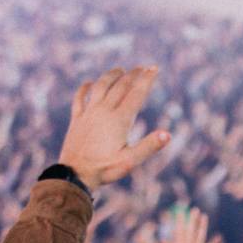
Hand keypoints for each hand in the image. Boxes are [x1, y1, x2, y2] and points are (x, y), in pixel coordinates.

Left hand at [57, 67, 170, 190]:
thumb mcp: (130, 161)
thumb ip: (149, 146)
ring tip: (120, 69)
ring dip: (111, 76)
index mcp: (119, 120)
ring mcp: (89, 113)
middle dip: (133, 75)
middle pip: (121, 86)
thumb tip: (167, 134)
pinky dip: (85, 88)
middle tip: (142, 67)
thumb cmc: (104, 169)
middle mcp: (104, 111)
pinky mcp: (77, 119)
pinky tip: (88, 83)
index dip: (147, 80)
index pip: (136, 94)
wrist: (74, 174)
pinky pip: (80, 98)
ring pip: (100, 86)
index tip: (154, 68)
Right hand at [155, 206, 211, 242]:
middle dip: (191, 220)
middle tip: (194, 209)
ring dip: (201, 226)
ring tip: (204, 216)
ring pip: (199, 237)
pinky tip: (219, 236)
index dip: (179, 221)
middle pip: (189, 232)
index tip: (179, 212)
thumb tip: (163, 240)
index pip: (178, 232)